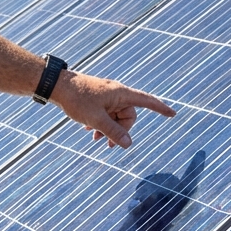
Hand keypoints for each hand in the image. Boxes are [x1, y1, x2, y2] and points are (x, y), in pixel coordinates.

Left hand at [50, 69, 174, 148]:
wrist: (56, 85)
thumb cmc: (77, 99)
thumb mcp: (96, 119)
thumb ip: (113, 132)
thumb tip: (128, 144)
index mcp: (121, 93)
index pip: (146, 101)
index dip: (160, 108)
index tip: (173, 114)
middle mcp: (116, 93)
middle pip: (128, 115)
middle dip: (120, 131)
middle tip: (106, 144)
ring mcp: (106, 95)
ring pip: (115, 116)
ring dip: (108, 129)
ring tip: (96, 140)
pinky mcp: (97, 98)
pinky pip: (106, 113)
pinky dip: (101, 123)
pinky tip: (89, 131)